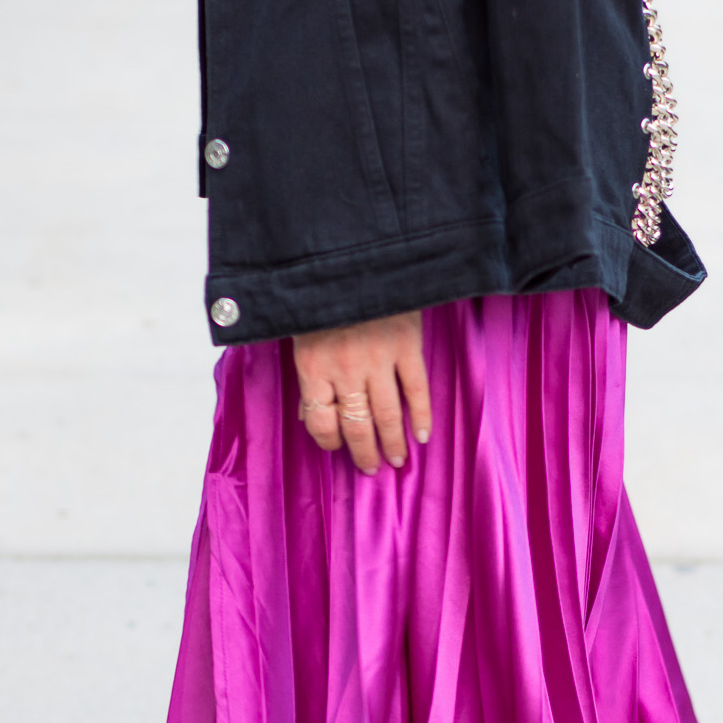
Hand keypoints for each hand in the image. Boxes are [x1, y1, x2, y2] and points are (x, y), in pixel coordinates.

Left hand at [293, 311, 431, 474]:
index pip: (320, 422)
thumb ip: (307, 374)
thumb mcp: (300, 333)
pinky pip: (416, 388)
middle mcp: (345, 369)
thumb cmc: (320, 296)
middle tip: (373, 468)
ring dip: (393, 442)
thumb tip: (310, 413)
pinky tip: (422, 434)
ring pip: (388, 414)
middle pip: (356, 426)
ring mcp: (378, 358)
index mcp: (313, 367)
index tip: (338, 447)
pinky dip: (422, 414)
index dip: (329, 442)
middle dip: (365, 453)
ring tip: (398, 459)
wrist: (352, 255)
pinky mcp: (406, 345)